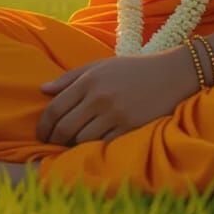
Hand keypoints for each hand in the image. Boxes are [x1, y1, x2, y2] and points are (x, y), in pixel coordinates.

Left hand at [36, 50, 195, 145]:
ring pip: (81, 139)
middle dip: (53, 139)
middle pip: (64, 127)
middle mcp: (99, 97)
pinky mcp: (129, 128)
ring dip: (73, 145)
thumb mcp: (101, 66)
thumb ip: (71, 78)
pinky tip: (93, 145)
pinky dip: (93, 148)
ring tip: (72, 144)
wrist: (171, 74)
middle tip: (52, 144)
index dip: (43, 126)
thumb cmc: (134, 69)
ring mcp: (114, 114)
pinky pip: (102, 145)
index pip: (55, 108)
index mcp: (89, 80)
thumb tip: (43, 90)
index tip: (42, 135)